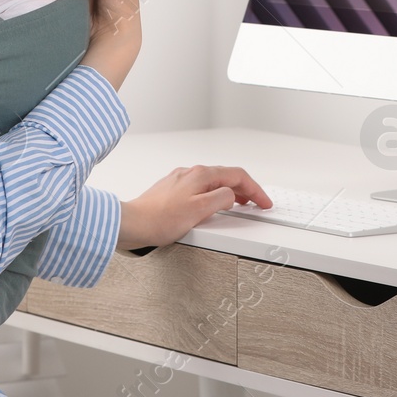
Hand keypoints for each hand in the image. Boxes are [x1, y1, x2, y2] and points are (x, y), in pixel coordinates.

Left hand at [115, 165, 272, 250]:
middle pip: (226, 176)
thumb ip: (221, 199)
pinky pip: (201, 188)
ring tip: (240, 204)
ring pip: (213, 182)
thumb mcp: (199, 211)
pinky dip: (214, 194)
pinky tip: (213, 205)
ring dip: (230, 191)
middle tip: (257, 203)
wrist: (133, 223)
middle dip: (245, 189)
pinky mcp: (173, 190)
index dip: (255, 189)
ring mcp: (181, 180)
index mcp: (201, 175)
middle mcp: (191, 173)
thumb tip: (231, 195)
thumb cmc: (160, 219)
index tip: (264, 202)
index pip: (237, 176)